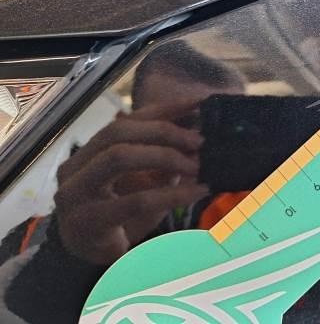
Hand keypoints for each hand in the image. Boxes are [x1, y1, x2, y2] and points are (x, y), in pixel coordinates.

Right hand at [53, 103, 207, 264]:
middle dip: (164, 132)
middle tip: (199, 142)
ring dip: (164, 156)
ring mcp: (75, 192)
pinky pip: (135, 200)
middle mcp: (75, 166)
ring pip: (118, 156)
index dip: (165, 109)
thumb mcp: (147, 181)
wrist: (93, 259)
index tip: (199, 104)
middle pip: (118, 132)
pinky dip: (172, 194)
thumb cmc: (122, 215)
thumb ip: (166, 158)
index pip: (129, 119)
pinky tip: (196, 192)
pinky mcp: (87, 221)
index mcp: (90, 150)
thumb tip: (199, 133)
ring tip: (196, 166)